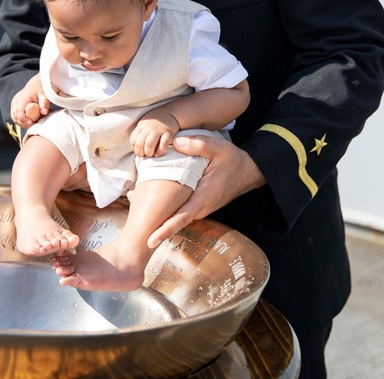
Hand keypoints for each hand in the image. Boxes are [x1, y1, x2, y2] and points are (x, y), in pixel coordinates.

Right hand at [10, 74, 48, 127]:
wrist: (35, 85)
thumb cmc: (40, 90)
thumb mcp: (44, 95)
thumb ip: (44, 103)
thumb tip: (44, 112)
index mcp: (22, 98)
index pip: (19, 111)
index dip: (24, 119)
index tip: (32, 122)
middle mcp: (16, 101)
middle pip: (15, 116)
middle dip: (24, 123)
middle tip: (34, 124)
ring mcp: (13, 104)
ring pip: (14, 118)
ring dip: (22, 123)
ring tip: (32, 123)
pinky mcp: (13, 107)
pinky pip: (14, 117)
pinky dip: (20, 121)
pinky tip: (28, 121)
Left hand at [129, 108, 179, 156]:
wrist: (170, 112)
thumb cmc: (154, 122)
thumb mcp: (144, 124)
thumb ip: (139, 133)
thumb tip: (135, 148)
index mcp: (141, 125)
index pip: (133, 139)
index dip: (134, 148)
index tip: (138, 151)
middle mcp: (149, 127)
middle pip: (139, 143)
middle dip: (140, 153)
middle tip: (144, 155)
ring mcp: (159, 129)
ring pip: (149, 143)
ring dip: (148, 152)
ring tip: (151, 154)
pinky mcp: (169, 132)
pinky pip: (163, 144)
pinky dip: (160, 151)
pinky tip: (158, 154)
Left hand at [146, 134, 265, 247]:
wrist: (248, 172)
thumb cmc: (232, 160)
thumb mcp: (218, 147)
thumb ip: (198, 144)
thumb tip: (175, 143)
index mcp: (204, 196)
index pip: (182, 216)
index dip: (165, 229)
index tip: (150, 240)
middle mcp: (202, 207)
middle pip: (175, 220)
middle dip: (156, 228)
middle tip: (135, 235)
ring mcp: (201, 208)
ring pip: (178, 216)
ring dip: (161, 220)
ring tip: (140, 223)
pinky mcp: (200, 206)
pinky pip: (182, 211)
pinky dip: (169, 211)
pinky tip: (155, 207)